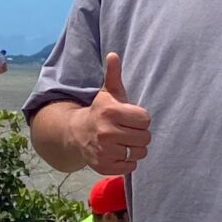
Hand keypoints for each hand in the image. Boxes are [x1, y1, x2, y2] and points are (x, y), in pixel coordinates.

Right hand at [84, 52, 151, 172]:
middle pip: (145, 137)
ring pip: (139, 153)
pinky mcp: (104, 166)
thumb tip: (113, 54)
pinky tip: (118, 152)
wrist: (76, 134)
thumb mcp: (108, 93)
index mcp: (111, 112)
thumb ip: (114, 74)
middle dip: (139, 134)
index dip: (140, 119)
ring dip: (135, 149)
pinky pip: (130, 166)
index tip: (130, 118)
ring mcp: (105, 151)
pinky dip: (127, 162)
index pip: (145, 119)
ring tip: (124, 142)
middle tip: (127, 131)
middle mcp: (107, 132)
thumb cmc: (100, 111)